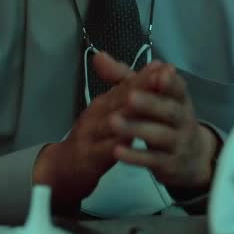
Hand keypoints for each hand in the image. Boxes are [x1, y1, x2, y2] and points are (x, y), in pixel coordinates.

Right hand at [33, 52, 172, 208]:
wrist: (66, 167)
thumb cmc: (93, 137)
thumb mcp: (109, 113)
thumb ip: (126, 94)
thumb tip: (153, 71)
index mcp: (104, 102)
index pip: (126, 86)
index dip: (146, 76)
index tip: (167, 66)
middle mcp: (97, 113)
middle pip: (121, 99)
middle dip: (142, 87)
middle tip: (162, 76)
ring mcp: (91, 134)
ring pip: (112, 121)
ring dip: (129, 111)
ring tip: (147, 101)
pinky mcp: (88, 156)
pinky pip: (104, 150)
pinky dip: (116, 144)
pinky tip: (129, 140)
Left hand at [108, 58, 218, 191]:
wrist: (189, 159)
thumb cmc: (163, 120)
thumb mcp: (149, 97)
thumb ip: (125, 78)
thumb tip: (98, 56)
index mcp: (179, 99)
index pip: (178, 88)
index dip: (170, 82)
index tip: (159, 74)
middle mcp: (183, 120)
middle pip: (170, 111)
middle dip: (151, 103)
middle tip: (130, 97)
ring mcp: (178, 143)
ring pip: (159, 135)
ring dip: (136, 129)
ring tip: (113, 122)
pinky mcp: (170, 164)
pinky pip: (153, 159)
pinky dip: (135, 156)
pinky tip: (116, 151)